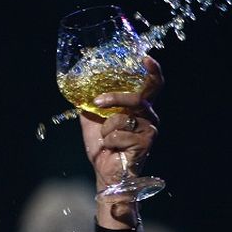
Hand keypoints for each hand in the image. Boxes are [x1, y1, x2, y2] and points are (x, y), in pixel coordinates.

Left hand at [79, 56, 163, 227]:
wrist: (105, 172)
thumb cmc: (102, 148)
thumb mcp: (92, 121)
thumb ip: (92, 104)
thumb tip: (80, 89)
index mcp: (139, 108)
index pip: (152, 85)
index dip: (152, 70)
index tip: (144, 58)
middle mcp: (149, 116)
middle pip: (136, 98)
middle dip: (115, 99)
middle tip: (99, 103)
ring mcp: (150, 129)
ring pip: (122, 119)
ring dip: (107, 131)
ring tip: (108, 141)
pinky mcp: (145, 142)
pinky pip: (119, 134)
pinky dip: (109, 142)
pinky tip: (114, 150)